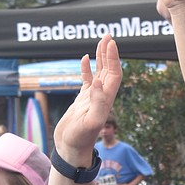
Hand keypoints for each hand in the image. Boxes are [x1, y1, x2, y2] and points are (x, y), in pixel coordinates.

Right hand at [53, 36, 122, 164]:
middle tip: (108, 35)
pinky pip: (87, 80)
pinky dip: (87, 68)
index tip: (111, 42)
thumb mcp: (90, 122)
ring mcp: (92, 98)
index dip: (114, 58)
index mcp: (106, 100)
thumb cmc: (79, 139)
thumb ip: (97, 102)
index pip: (114, 74)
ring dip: (101, 57)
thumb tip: (99, 82)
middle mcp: (101, 97)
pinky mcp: (82, 101)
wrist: (70, 149)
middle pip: (109, 70)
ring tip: (101, 42)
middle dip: (109, 53)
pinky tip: (85, 59)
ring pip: (99, 73)